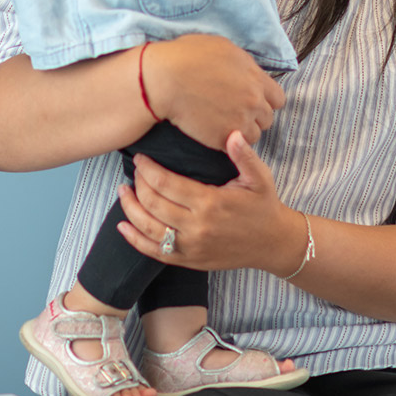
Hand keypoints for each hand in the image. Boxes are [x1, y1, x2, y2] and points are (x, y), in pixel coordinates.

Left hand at [116, 132, 303, 272]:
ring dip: (130, 209)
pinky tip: (123, 226)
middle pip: (153, 204)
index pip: (166, 184)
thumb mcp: (260, 178)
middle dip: (138, 184)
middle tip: (135, 171)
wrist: (273, 243)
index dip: (148, 169)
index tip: (141, 159)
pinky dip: (135, 240)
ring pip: (148, 228)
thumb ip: (245, 156)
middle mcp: (197, 227)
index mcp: (210, 203)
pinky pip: (156, 252)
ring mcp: (191, 246)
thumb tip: (232, 134)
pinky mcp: (189, 260)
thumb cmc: (264, 206)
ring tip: (122, 192)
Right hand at [144, 35, 283, 146]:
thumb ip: (242, 63)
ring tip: (222, 124)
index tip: (251, 101)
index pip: (277, 98)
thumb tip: (246, 69)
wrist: (164, 79)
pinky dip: (226, 142)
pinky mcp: (224, 138)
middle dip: (254, 117)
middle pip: (267, 118)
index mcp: (255, 77)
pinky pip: (234, 146)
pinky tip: (212, 132)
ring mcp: (240, 120)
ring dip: (241, 132)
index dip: (264, 100)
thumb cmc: (185, 57)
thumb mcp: (222, 47)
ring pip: (253, 135)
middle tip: (234, 113)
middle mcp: (253, 100)